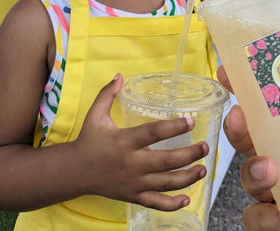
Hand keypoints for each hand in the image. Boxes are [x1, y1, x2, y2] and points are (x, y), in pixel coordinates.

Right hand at [74, 74, 208, 210]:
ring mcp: (133, 183)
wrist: (74, 172)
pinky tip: (188, 199)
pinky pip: (155, 204)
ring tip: (203, 169)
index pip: (153, 133)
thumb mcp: (95, 114)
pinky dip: (172, 204)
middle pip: (166, 161)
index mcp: (124, 141)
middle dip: (189, 155)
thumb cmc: (88, 140)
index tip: (191, 121)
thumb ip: (107, 94)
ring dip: (188, 178)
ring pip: (165, 183)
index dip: (174, 127)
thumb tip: (119, 75)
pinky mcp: (132, 196)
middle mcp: (131, 163)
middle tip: (205, 147)